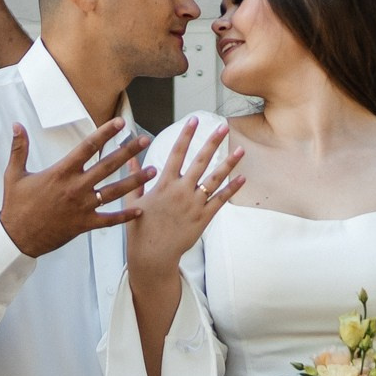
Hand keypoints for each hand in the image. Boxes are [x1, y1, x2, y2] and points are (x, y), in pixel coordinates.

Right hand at [0, 119, 153, 256]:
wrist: (17, 237)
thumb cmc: (16, 205)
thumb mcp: (14, 174)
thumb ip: (19, 148)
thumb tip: (16, 125)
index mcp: (61, 172)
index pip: (87, 147)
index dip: (105, 133)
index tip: (120, 123)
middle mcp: (76, 187)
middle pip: (108, 165)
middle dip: (128, 151)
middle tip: (145, 140)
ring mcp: (83, 207)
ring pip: (115, 191)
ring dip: (135, 180)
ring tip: (153, 170)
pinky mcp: (84, 224)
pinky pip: (109, 220)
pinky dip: (125, 216)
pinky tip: (140, 210)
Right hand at [126, 119, 242, 278]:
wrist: (152, 255)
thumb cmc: (141, 229)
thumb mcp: (134, 201)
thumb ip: (135, 179)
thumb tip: (132, 160)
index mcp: (163, 184)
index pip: (176, 152)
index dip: (186, 135)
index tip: (194, 119)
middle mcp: (181, 191)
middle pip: (200, 161)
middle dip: (212, 142)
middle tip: (223, 127)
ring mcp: (194, 204)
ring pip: (214, 179)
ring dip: (229, 163)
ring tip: (240, 150)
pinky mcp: (203, 218)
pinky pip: (220, 200)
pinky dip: (231, 188)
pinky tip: (242, 178)